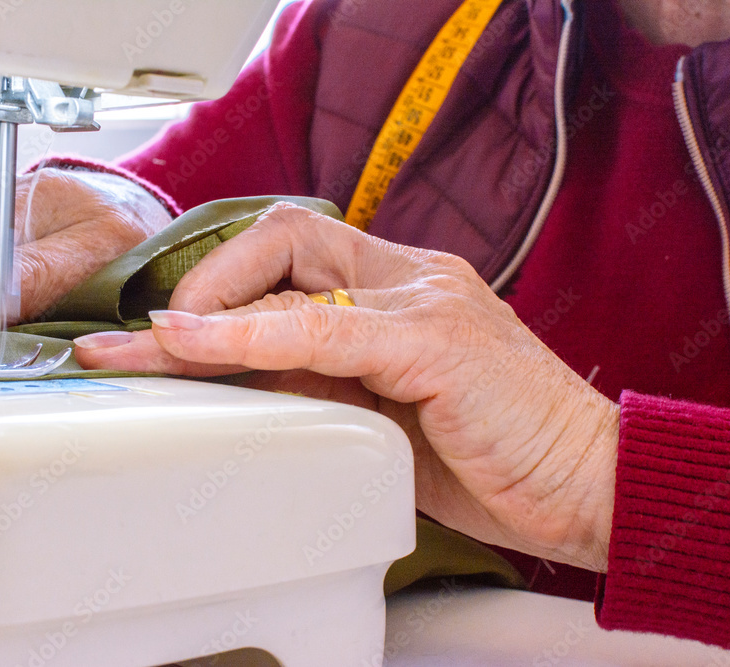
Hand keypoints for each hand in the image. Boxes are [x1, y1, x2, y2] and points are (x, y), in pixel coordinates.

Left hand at [75, 203, 619, 571]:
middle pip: (285, 242)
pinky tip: (197, 344)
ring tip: (139, 349)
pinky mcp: (437, 341)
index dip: (224, 286)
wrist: (591, 485)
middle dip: (203, 286)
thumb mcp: (386, 414)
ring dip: (204, 312)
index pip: (296, 255)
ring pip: (292, 276)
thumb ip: (323, 384)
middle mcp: (412, 280)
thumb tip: (242, 381)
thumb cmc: (497, 454)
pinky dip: (251, 334)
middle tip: (140, 341)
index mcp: (402, 291)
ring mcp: (426, 302)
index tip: (167, 334)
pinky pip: (324, 327)